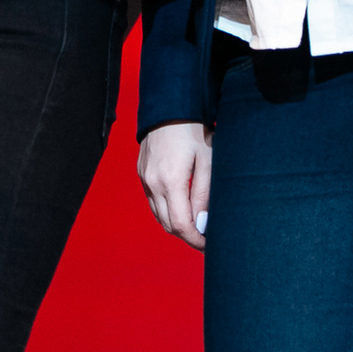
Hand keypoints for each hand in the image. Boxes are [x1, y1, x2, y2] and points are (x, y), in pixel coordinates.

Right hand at [137, 121, 213, 250]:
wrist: (170, 106)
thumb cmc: (194, 131)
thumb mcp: (207, 161)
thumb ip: (204, 195)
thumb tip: (202, 224)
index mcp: (170, 181)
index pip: (181, 225)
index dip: (196, 240)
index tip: (210, 245)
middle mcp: (152, 183)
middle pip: (168, 225)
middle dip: (187, 235)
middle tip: (206, 235)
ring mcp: (144, 178)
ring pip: (158, 215)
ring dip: (176, 224)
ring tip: (196, 222)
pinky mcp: (142, 172)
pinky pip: (152, 201)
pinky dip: (166, 210)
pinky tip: (182, 204)